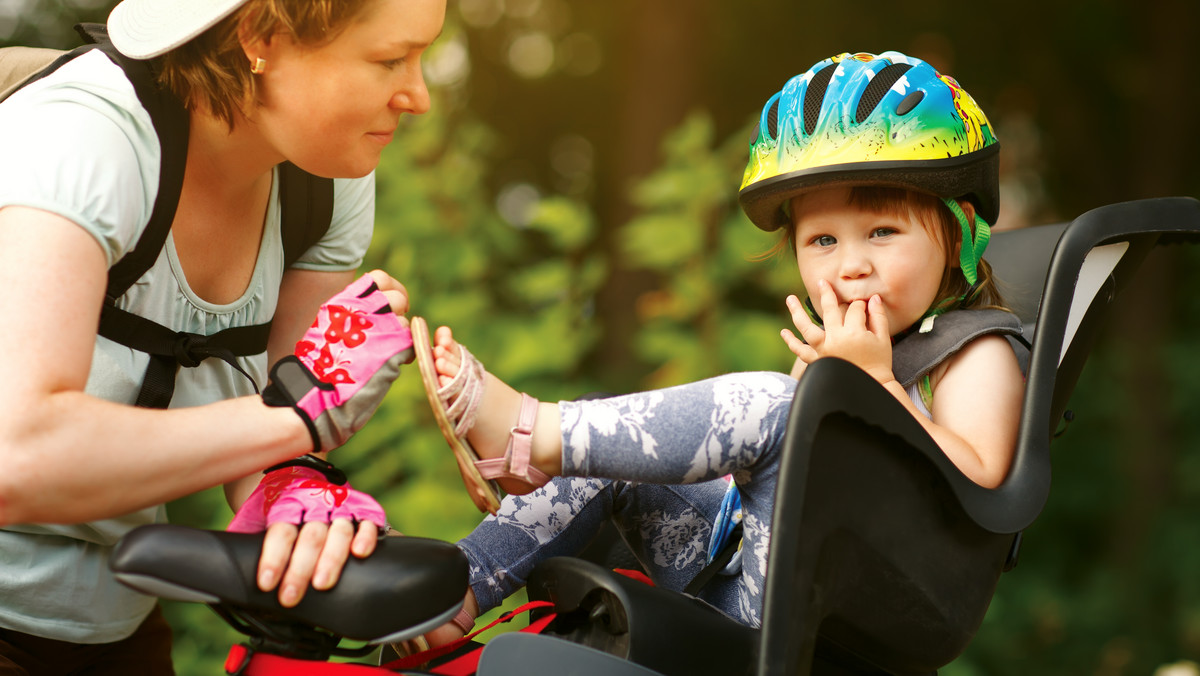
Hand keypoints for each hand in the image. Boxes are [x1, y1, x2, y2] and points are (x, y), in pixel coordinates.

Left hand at [227, 460, 384, 606]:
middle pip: (309, 537)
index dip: (274, 558)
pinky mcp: (361, 509)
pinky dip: (366, 536)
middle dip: (299, 569)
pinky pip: (368, 522)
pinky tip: (360, 553)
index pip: (280, 532)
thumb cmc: (275, 503)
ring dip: (331, 559)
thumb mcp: (254, 513)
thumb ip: (244, 534)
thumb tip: (218, 563)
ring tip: (323, 585)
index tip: (266, 583)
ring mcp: (340, 506)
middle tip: (290, 597)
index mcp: (287, 504)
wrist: (299, 470)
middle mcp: (315, 504)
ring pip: (338, 532)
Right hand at [263, 272, 413, 451]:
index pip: (379, 278)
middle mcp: (365, 309)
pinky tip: (395, 363)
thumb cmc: (318, 365)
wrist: (315, 392)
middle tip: (394, 328)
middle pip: (397, 299)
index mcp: (346, 300)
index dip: (391, 288)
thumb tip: (373, 308)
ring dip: (400, 337)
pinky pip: (410, 344)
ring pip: (405, 324)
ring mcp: (380, 328)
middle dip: (400, 314)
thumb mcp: (328, 324)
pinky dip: (406, 354)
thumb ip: (351, 312)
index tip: (392, 302)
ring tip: (387, 352)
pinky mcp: (393, 349)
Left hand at [781, 280, 894, 383]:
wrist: (871, 386)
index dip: (860, 305)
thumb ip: (878, 316)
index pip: (854, 310)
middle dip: (827, 294)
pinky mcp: (817, 361)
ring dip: (797, 312)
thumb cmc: (879, 363)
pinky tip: (784, 332)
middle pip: (829, 311)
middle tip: (822, 282)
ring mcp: (824, 350)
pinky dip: (792, 342)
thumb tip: (874, 297)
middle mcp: (835, 339)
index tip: (863, 305)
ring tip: (790, 299)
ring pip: (807, 327)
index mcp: (854, 332)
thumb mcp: (883, 338)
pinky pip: (801, 352)